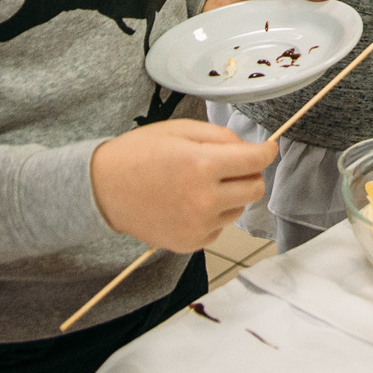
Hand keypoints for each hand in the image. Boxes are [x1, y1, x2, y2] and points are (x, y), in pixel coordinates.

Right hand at [90, 120, 276, 253]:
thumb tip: (250, 150)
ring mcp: (198, 225)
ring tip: (200, 184)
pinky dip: (213, 214)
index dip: (266, 151)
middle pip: (255, 188)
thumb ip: (220, 137)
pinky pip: (219, 227)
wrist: (104, 189)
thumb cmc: (139, 154)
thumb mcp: (181, 130)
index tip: (268, 148)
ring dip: (230, 195)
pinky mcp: (190, 243)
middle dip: (249, 174)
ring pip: (238, 208)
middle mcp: (204, 199)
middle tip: (231, 165)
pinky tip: (189, 203)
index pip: (255, 161)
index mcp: (203, 165)